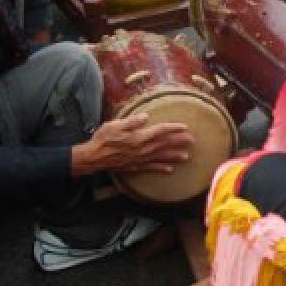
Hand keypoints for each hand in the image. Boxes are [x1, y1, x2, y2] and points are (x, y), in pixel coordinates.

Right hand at [73, 112, 194, 175]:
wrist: (93, 158)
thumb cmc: (103, 139)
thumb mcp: (115, 125)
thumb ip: (132, 121)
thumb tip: (146, 116)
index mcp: (139, 136)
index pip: (160, 131)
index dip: (173, 128)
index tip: (185, 127)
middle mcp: (143, 149)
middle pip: (164, 144)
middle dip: (179, 142)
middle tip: (192, 140)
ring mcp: (140, 159)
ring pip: (161, 157)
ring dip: (174, 156)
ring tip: (187, 156)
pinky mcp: (135, 166)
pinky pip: (151, 168)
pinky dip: (161, 168)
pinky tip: (170, 169)